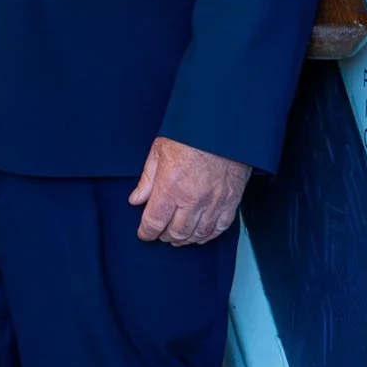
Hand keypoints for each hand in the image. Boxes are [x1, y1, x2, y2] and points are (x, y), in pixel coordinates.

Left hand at [128, 134, 250, 244]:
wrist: (222, 126)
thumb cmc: (190, 134)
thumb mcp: (159, 151)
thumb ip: (147, 180)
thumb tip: (135, 200)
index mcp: (170, 186)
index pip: (154, 222)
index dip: (146, 233)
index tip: (144, 234)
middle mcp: (192, 199)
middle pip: (176, 232)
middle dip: (164, 237)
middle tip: (160, 234)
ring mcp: (213, 202)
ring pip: (197, 234)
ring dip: (185, 239)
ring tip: (178, 237)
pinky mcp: (231, 201)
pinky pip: (219, 228)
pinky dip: (207, 235)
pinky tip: (200, 234)